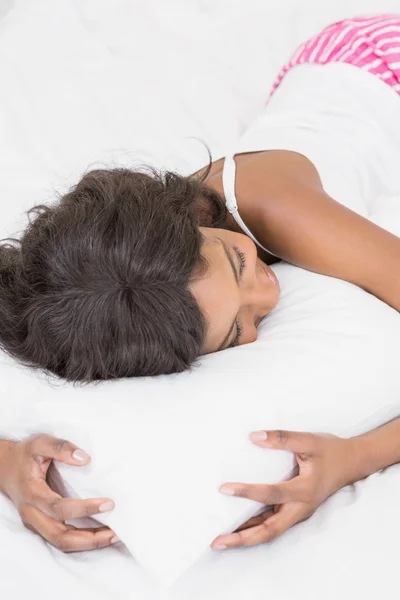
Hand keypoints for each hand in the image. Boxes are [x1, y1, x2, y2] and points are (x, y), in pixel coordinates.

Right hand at [0, 434, 118, 551]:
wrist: (3, 468)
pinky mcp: (40, 526)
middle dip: (89, 538)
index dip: (84, 508)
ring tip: (113, 536)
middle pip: (60, 536)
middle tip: (116, 532)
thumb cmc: (24, 455)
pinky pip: (61, 539)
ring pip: (61, 543)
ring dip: (88, 543)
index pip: (59, 508)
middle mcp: (32, 514)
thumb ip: (61, 447)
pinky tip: (99, 535)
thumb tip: (85, 458)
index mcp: (32, 493)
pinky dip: (81, 541)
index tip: (108, 503)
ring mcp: (35, 523)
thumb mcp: (40, 443)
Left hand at [211, 429, 356, 549]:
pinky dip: (255, 528)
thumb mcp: (309, 440)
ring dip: (246, 537)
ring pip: (270, 531)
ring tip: (221, 540)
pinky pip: (273, 523)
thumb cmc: (330, 451)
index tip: (224, 488)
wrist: (351, 463)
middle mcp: (301, 507)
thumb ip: (282, 438)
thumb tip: (254, 437)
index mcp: (305, 490)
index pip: (272, 493)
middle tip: (218, 540)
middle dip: (243, 537)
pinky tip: (238, 528)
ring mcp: (298, 512)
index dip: (247, 492)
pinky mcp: (294, 511)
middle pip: (269, 530)